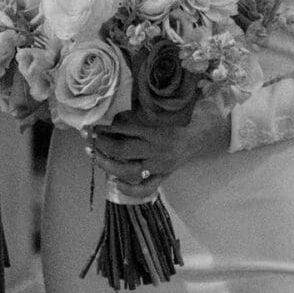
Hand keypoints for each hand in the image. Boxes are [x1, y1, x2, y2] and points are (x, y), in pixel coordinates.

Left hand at [87, 95, 231, 195]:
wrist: (205, 131)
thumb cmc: (181, 114)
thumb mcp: (163, 106)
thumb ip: (141, 106)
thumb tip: (113, 103)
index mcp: (157, 127)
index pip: (124, 127)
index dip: (105, 125)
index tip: (93, 122)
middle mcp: (158, 147)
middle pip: (121, 148)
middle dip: (101, 143)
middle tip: (89, 136)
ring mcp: (160, 164)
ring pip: (127, 170)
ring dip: (106, 164)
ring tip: (93, 155)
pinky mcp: (164, 175)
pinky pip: (146, 188)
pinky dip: (129, 189)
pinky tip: (114, 184)